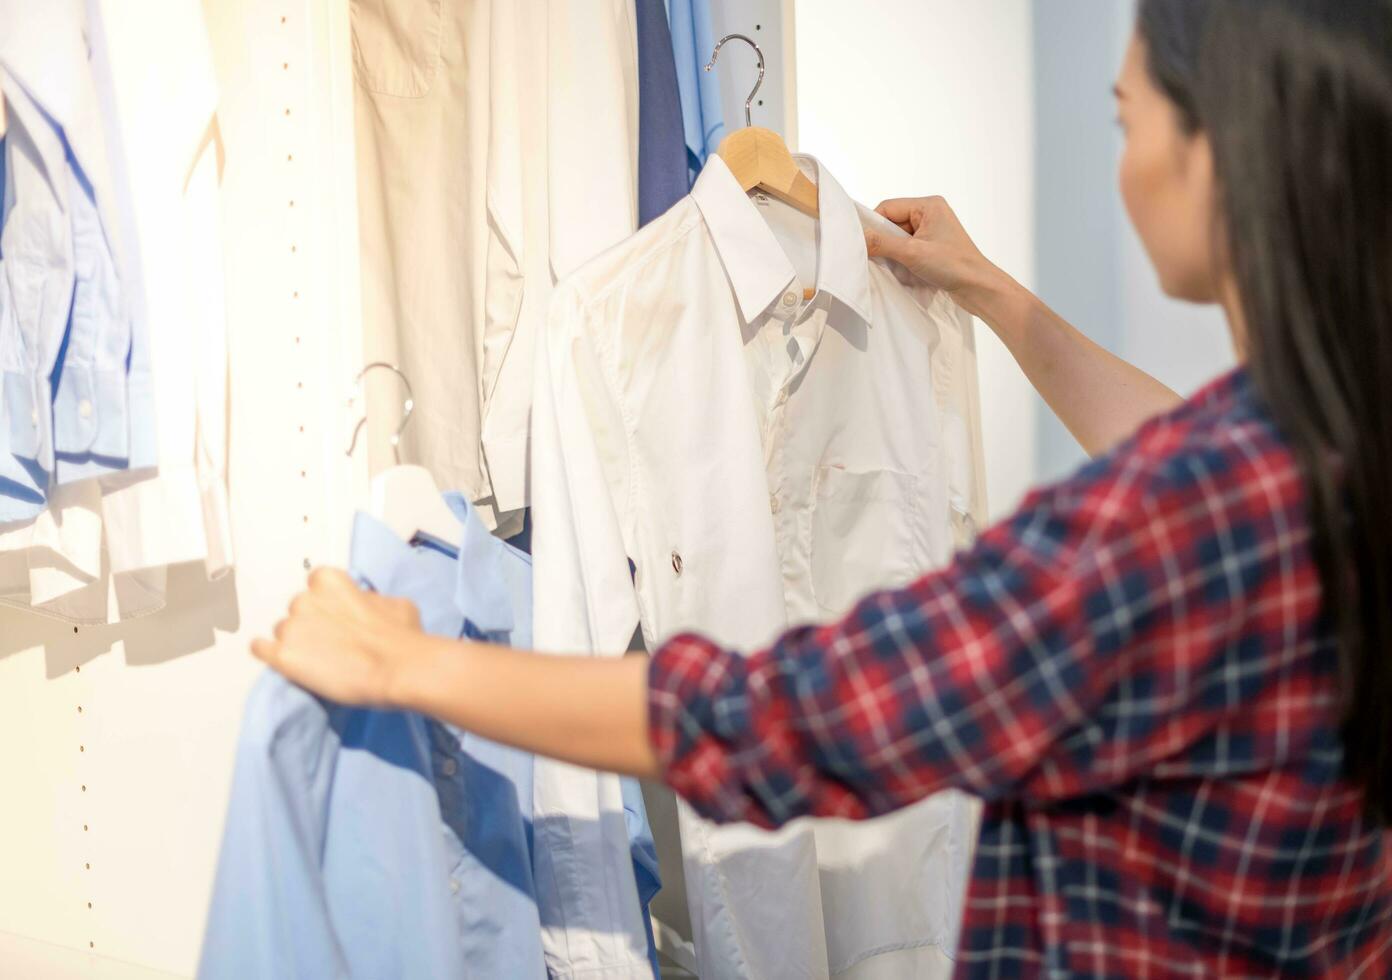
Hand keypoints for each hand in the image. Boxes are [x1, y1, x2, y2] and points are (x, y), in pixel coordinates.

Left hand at [252, 568, 424, 706]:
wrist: (399, 669)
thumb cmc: (401, 638)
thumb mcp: (394, 603)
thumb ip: (368, 598)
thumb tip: (364, 604)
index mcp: (328, 581)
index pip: (315, 584)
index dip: (326, 602)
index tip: (334, 614)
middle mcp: (304, 599)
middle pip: (297, 609)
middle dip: (311, 624)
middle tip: (331, 641)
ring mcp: (291, 628)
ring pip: (282, 631)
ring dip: (296, 642)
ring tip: (319, 658)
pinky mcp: (283, 657)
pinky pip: (260, 650)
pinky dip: (269, 654)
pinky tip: (284, 660)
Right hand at [865, 196, 1005, 315]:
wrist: (979, 288)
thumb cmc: (954, 266)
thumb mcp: (912, 253)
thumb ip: (881, 243)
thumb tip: (857, 237)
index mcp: (928, 205)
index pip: (887, 208)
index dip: (874, 226)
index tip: (865, 244)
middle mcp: (930, 213)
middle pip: (891, 224)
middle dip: (886, 243)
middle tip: (885, 259)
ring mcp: (932, 231)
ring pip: (898, 239)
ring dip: (895, 255)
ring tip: (904, 267)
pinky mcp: (932, 247)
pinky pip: (907, 249)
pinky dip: (903, 261)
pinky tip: (910, 272)